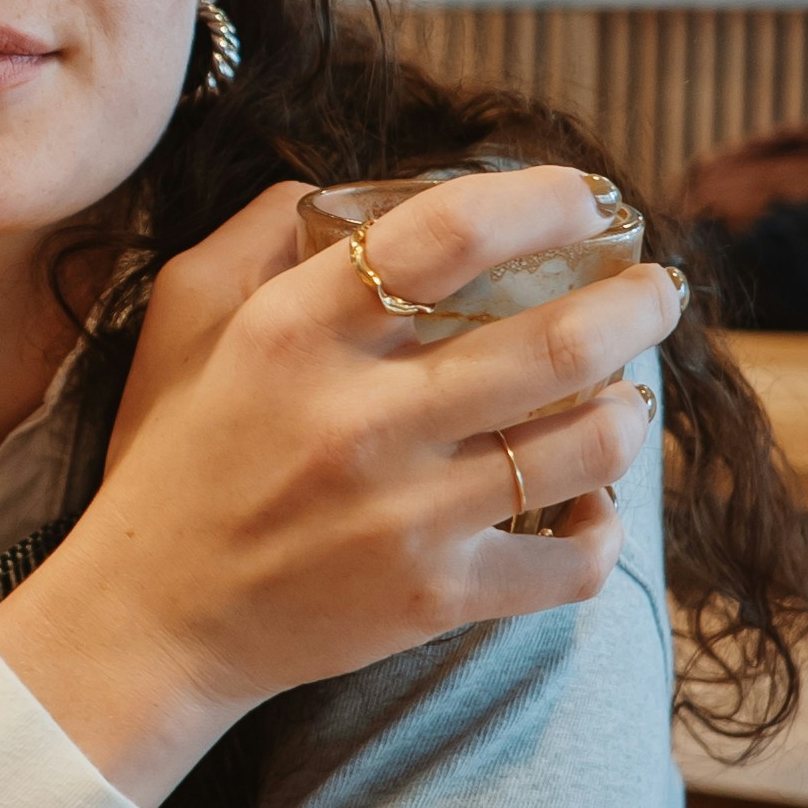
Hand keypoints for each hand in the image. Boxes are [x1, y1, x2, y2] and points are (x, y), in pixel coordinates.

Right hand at [0, 166, 679, 807]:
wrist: (151, 621)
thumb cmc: (175, 456)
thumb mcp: (186, 316)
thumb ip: (263, 229)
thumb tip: (363, 186)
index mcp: (296, 331)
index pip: (449, 233)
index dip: (544, 201)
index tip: (590, 198)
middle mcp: (359, 418)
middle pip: (557, 339)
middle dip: (637, 302)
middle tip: (656, 290)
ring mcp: (404, 515)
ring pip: (586, 445)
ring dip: (631, 409)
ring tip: (626, 394)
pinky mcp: (434, 598)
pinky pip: (571, 561)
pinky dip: (602, 528)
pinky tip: (589, 500)